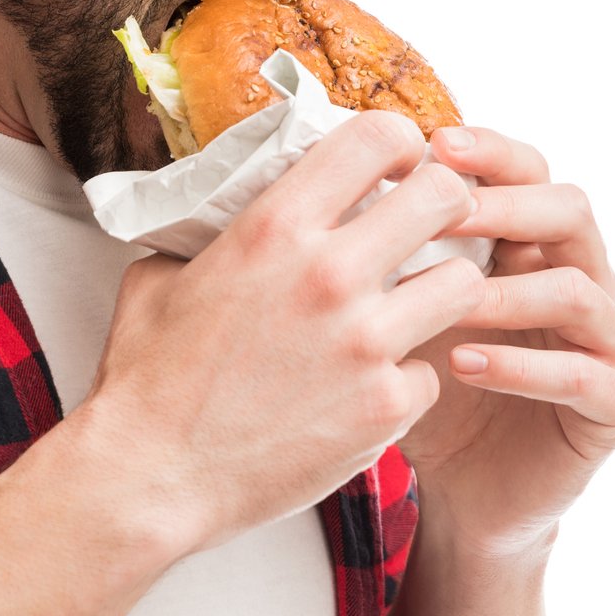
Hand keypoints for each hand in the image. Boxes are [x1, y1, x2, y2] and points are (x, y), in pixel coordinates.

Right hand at [81, 112, 485, 558]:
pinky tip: (371, 390)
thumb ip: (215, 235)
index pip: (377, 137)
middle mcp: (330, 274)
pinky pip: (433, 372)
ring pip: (465, 283)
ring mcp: (366, 342)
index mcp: (274, 227)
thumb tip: (232, 212)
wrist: (151, 477)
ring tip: (412, 310)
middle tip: (428, 230)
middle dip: (445, 206)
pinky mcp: (386, 406)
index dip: (402, 145)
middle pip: (446, 196)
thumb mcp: (162, 276)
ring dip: (443, 293)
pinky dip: (408, 381)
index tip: (400, 165)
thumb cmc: (149, 380)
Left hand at [394, 126, 614, 560]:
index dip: (490, 153)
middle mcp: (587, 279)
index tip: (433, 144)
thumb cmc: (429, 386)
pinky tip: (465, 363)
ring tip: (445, 302)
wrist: (459, 492)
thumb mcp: (402, 307)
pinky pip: (585, 375)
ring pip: (581, 291)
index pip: (530, 173)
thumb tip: (340, 177)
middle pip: (571, 212)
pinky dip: (524, 366)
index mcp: (538, 244)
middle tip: (445, 212)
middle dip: (506, 206)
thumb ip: (394, 248)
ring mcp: (612, 341)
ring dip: (508, 292)